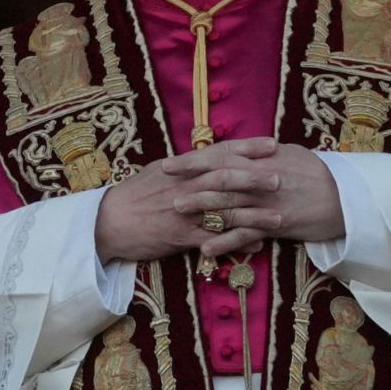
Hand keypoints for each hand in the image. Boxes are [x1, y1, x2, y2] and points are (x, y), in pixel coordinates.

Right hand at [95, 138, 280, 263]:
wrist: (108, 221)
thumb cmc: (135, 195)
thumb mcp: (160, 171)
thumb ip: (188, 166)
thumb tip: (211, 156)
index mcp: (183, 168)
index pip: (220, 152)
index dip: (247, 148)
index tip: (272, 144)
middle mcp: (186, 186)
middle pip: (226, 179)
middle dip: (256, 178)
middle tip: (282, 178)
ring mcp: (184, 212)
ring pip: (225, 211)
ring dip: (254, 215)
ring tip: (279, 217)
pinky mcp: (180, 236)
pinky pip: (213, 240)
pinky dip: (236, 243)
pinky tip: (256, 245)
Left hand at [167, 137, 343, 257]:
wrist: (346, 196)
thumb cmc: (317, 173)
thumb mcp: (289, 155)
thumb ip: (261, 156)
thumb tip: (239, 151)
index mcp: (263, 158)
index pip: (221, 156)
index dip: (193, 160)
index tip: (169, 164)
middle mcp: (262, 178)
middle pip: (219, 178)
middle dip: (190, 183)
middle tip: (165, 189)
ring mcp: (268, 202)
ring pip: (229, 204)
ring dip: (201, 209)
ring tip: (176, 213)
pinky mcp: (276, 224)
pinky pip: (246, 234)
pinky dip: (224, 241)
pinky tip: (205, 249)